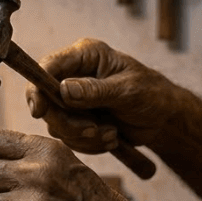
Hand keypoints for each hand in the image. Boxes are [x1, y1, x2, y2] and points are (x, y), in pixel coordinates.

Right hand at [27, 38, 183, 152]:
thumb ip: (95, 90)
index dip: (37, 88)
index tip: (39, 110)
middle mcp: (73, 75)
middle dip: (68, 122)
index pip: (48, 67)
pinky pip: (69, 138)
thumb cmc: (152, 94)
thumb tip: (63, 90)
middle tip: (92, 130)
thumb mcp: (128, 90)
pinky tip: (111, 138)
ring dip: (83, 136)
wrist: (164, 117)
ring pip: (56, 124)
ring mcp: (73, 100)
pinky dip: (89, 144)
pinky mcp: (77, 120)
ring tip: (111, 133)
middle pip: (47, 101)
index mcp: (85, 56)